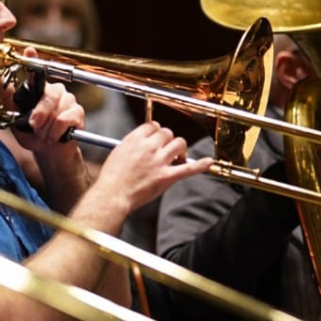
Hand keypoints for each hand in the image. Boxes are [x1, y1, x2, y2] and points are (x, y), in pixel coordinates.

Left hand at [3, 47, 84, 155]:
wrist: (49, 151)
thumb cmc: (32, 133)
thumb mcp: (15, 118)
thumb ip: (8, 100)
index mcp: (39, 89)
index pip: (36, 71)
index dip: (33, 59)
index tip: (29, 50)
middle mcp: (55, 90)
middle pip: (48, 97)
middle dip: (39, 115)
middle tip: (34, 126)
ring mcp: (68, 100)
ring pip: (56, 112)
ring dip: (47, 128)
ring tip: (45, 134)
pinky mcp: (78, 112)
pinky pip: (65, 120)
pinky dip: (56, 133)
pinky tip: (55, 136)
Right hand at [96, 122, 213, 211]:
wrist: (112, 195)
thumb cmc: (112, 178)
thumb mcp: (118, 152)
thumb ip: (132, 144)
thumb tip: (142, 141)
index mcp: (135, 139)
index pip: (153, 125)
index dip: (156, 131)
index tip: (157, 137)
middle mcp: (148, 147)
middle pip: (167, 133)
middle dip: (167, 140)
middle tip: (166, 150)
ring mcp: (159, 161)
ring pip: (179, 143)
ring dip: (180, 149)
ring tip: (178, 157)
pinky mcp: (166, 177)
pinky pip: (188, 168)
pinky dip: (200, 165)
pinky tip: (208, 162)